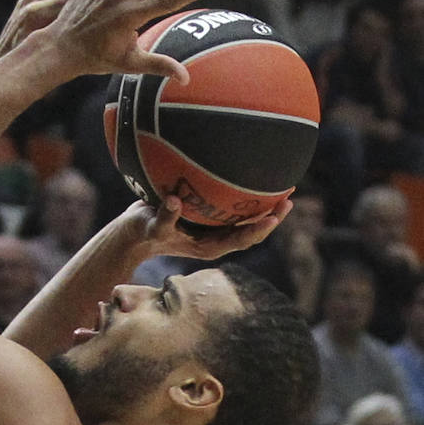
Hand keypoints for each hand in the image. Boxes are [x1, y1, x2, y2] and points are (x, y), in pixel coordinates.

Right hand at [133, 194, 292, 258]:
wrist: (135, 232)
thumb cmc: (143, 230)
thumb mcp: (151, 225)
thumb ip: (164, 216)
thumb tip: (175, 200)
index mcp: (208, 247)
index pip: (240, 240)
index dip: (258, 230)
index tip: (273, 217)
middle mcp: (216, 239)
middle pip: (251, 231)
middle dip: (272, 216)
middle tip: (289, 197)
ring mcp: (215, 228)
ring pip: (247, 219)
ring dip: (267, 205)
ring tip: (285, 187)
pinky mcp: (211, 217)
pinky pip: (236, 208)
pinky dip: (249, 196)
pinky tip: (259, 177)